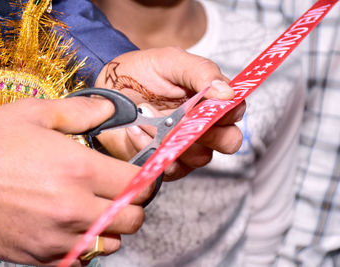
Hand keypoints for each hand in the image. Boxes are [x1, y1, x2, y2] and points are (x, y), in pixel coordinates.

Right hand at [0, 98, 152, 265]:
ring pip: (111, 242)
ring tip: (95, 209)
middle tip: (120, 192)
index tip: (142, 175)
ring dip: (112, 227)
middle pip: (132, 219)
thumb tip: (109, 110)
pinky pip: (81, 259)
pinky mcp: (39, 256)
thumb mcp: (34, 114)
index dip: (147, 179)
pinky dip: (86, 245)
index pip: (137, 184)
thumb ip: (80, 112)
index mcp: (78, 169)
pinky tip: (72, 227)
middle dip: (134, 205)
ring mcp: (57, 237)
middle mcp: (74, 208)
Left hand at [94, 47, 244, 179]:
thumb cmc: (141, 73)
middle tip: (182, 117)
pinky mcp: (165, 162)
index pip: (235, 111)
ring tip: (146, 114)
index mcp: (210, 101)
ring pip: (200, 156)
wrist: (109, 89)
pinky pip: (171, 166)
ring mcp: (185, 147)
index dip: (229, 110)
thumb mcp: (171, 62)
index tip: (209, 103)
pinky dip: (151, 147)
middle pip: (229, 141)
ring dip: (173, 136)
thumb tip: (228, 92)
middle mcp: (203, 126)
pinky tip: (136, 129)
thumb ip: (201, 72)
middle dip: (209, 132)